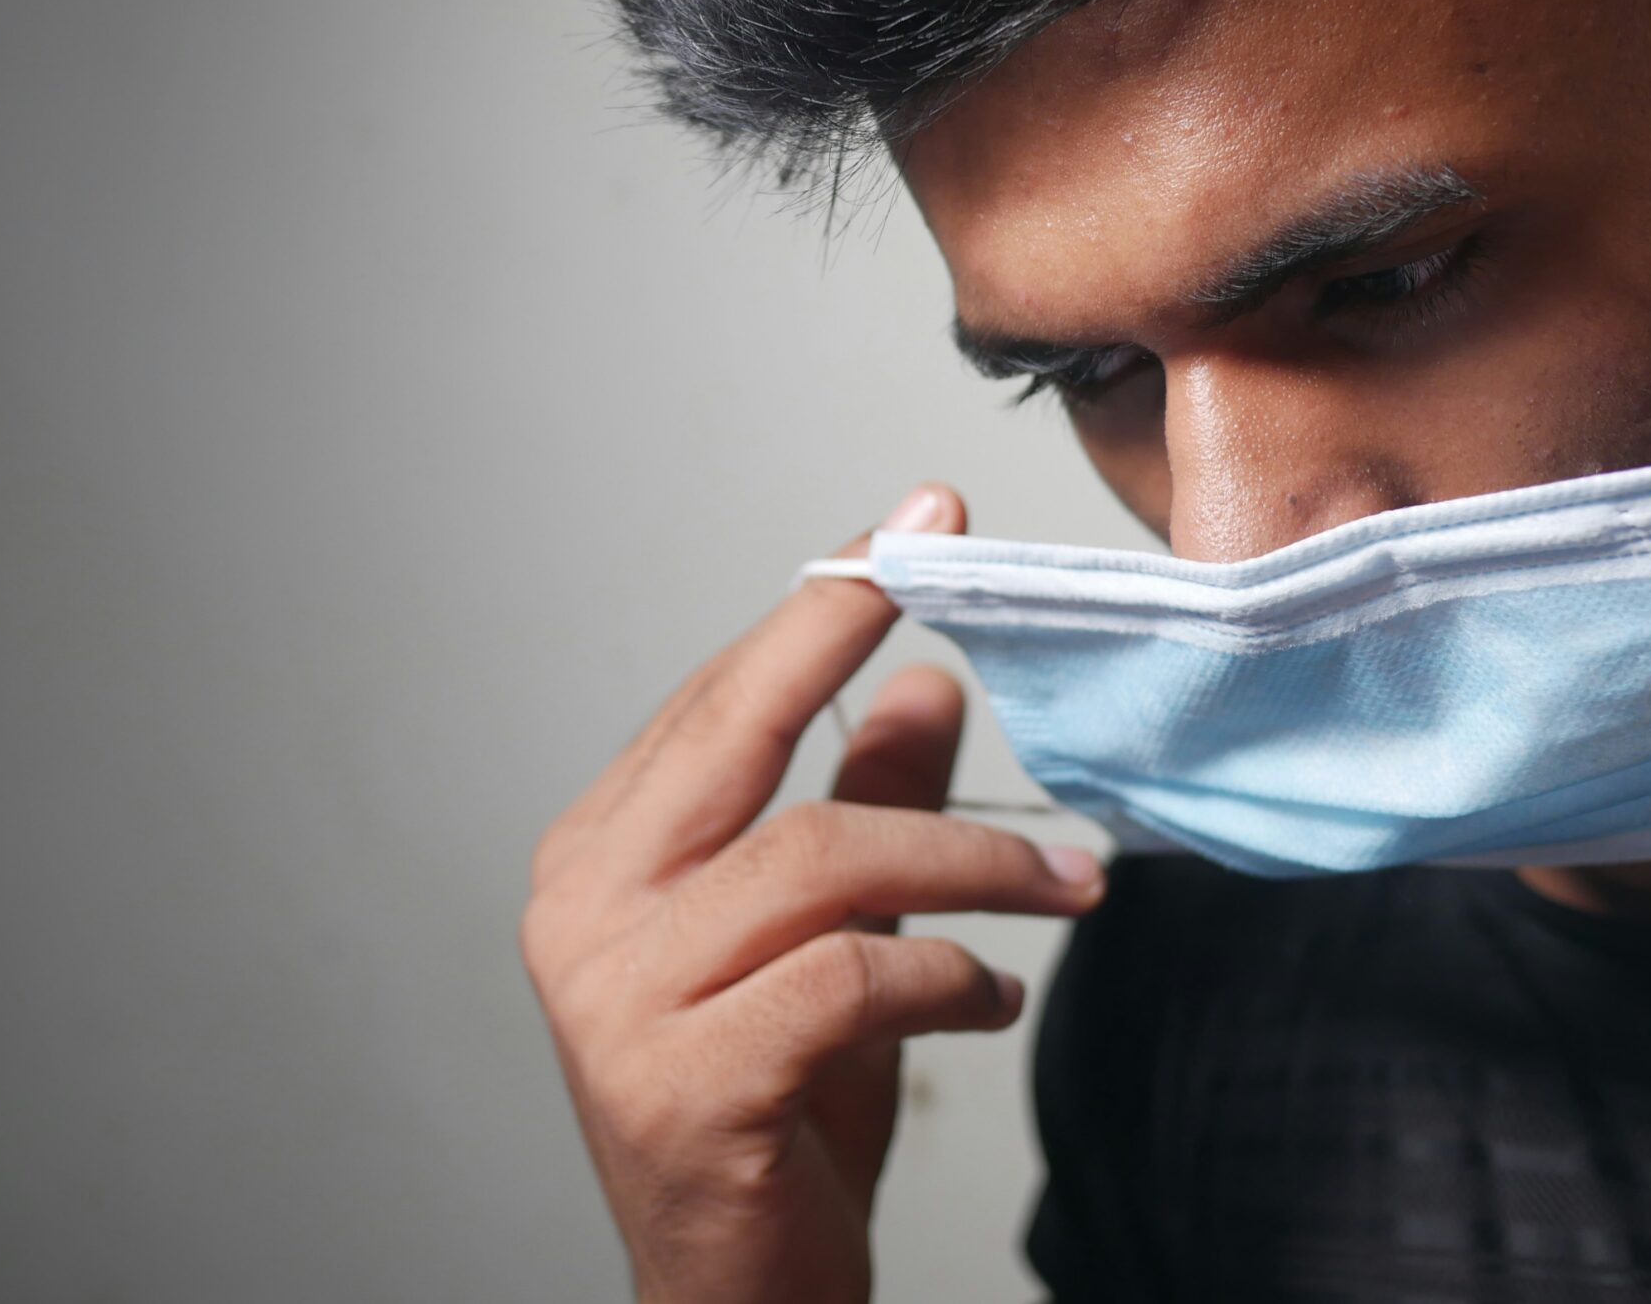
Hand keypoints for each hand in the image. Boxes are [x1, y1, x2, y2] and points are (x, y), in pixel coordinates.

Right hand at [522, 484, 1106, 1303]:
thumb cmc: (772, 1122)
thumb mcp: (830, 940)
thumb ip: (868, 811)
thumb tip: (933, 686)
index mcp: (598, 860)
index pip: (715, 702)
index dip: (818, 611)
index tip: (907, 529)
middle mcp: (584, 913)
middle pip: (736, 733)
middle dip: (849, 629)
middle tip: (954, 565)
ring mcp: (619, 1001)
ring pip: (822, 861)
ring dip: (974, 860)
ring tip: (1066, 883)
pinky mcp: (684, 1085)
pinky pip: (851, 978)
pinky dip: (948, 973)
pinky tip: (990, 995)